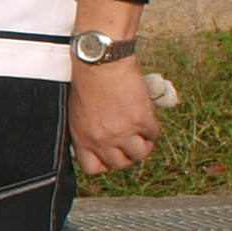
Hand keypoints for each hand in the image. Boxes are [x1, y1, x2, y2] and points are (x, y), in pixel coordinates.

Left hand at [69, 53, 158, 174]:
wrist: (102, 63)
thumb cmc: (88, 83)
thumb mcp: (78, 113)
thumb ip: (87, 132)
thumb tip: (98, 146)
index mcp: (82, 138)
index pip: (93, 168)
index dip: (105, 163)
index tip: (111, 155)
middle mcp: (101, 139)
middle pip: (120, 164)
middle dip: (127, 156)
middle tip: (130, 143)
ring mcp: (122, 131)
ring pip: (140, 154)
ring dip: (143, 145)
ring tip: (141, 134)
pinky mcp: (140, 120)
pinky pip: (153, 134)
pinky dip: (152, 128)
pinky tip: (147, 118)